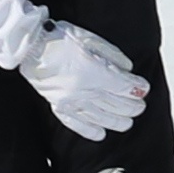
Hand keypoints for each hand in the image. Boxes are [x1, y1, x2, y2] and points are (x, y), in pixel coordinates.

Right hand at [0, 0, 151, 142]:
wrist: (29, 45)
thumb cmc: (59, 38)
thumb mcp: (90, 39)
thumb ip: (112, 55)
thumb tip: (127, 70)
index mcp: (95, 72)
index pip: (124, 86)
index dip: (137, 89)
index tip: (143, 89)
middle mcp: (85, 90)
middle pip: (116, 105)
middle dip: (132, 107)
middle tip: (140, 106)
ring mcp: (71, 101)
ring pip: (100, 117)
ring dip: (118, 121)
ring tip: (128, 122)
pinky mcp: (59, 106)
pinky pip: (77, 124)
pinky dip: (90, 131)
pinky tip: (101, 134)